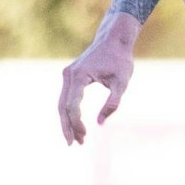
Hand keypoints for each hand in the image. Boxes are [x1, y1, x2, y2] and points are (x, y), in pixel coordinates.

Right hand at [58, 18, 137, 144]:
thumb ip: (113, 103)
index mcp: (79, 75)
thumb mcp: (122, 82)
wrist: (114, 40)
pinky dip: (69, 112)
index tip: (85, 135)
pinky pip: (66, 98)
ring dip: (68, 122)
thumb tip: (99, 123)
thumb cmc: (120, 60)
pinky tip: (76, 125)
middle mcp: (69, 75)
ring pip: (62, 103)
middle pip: (62, 106)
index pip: (72, 104)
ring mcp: (67, 75)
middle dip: (68, 127)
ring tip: (77, 139)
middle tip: (74, 144)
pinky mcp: (70, 76)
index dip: (76, 122)